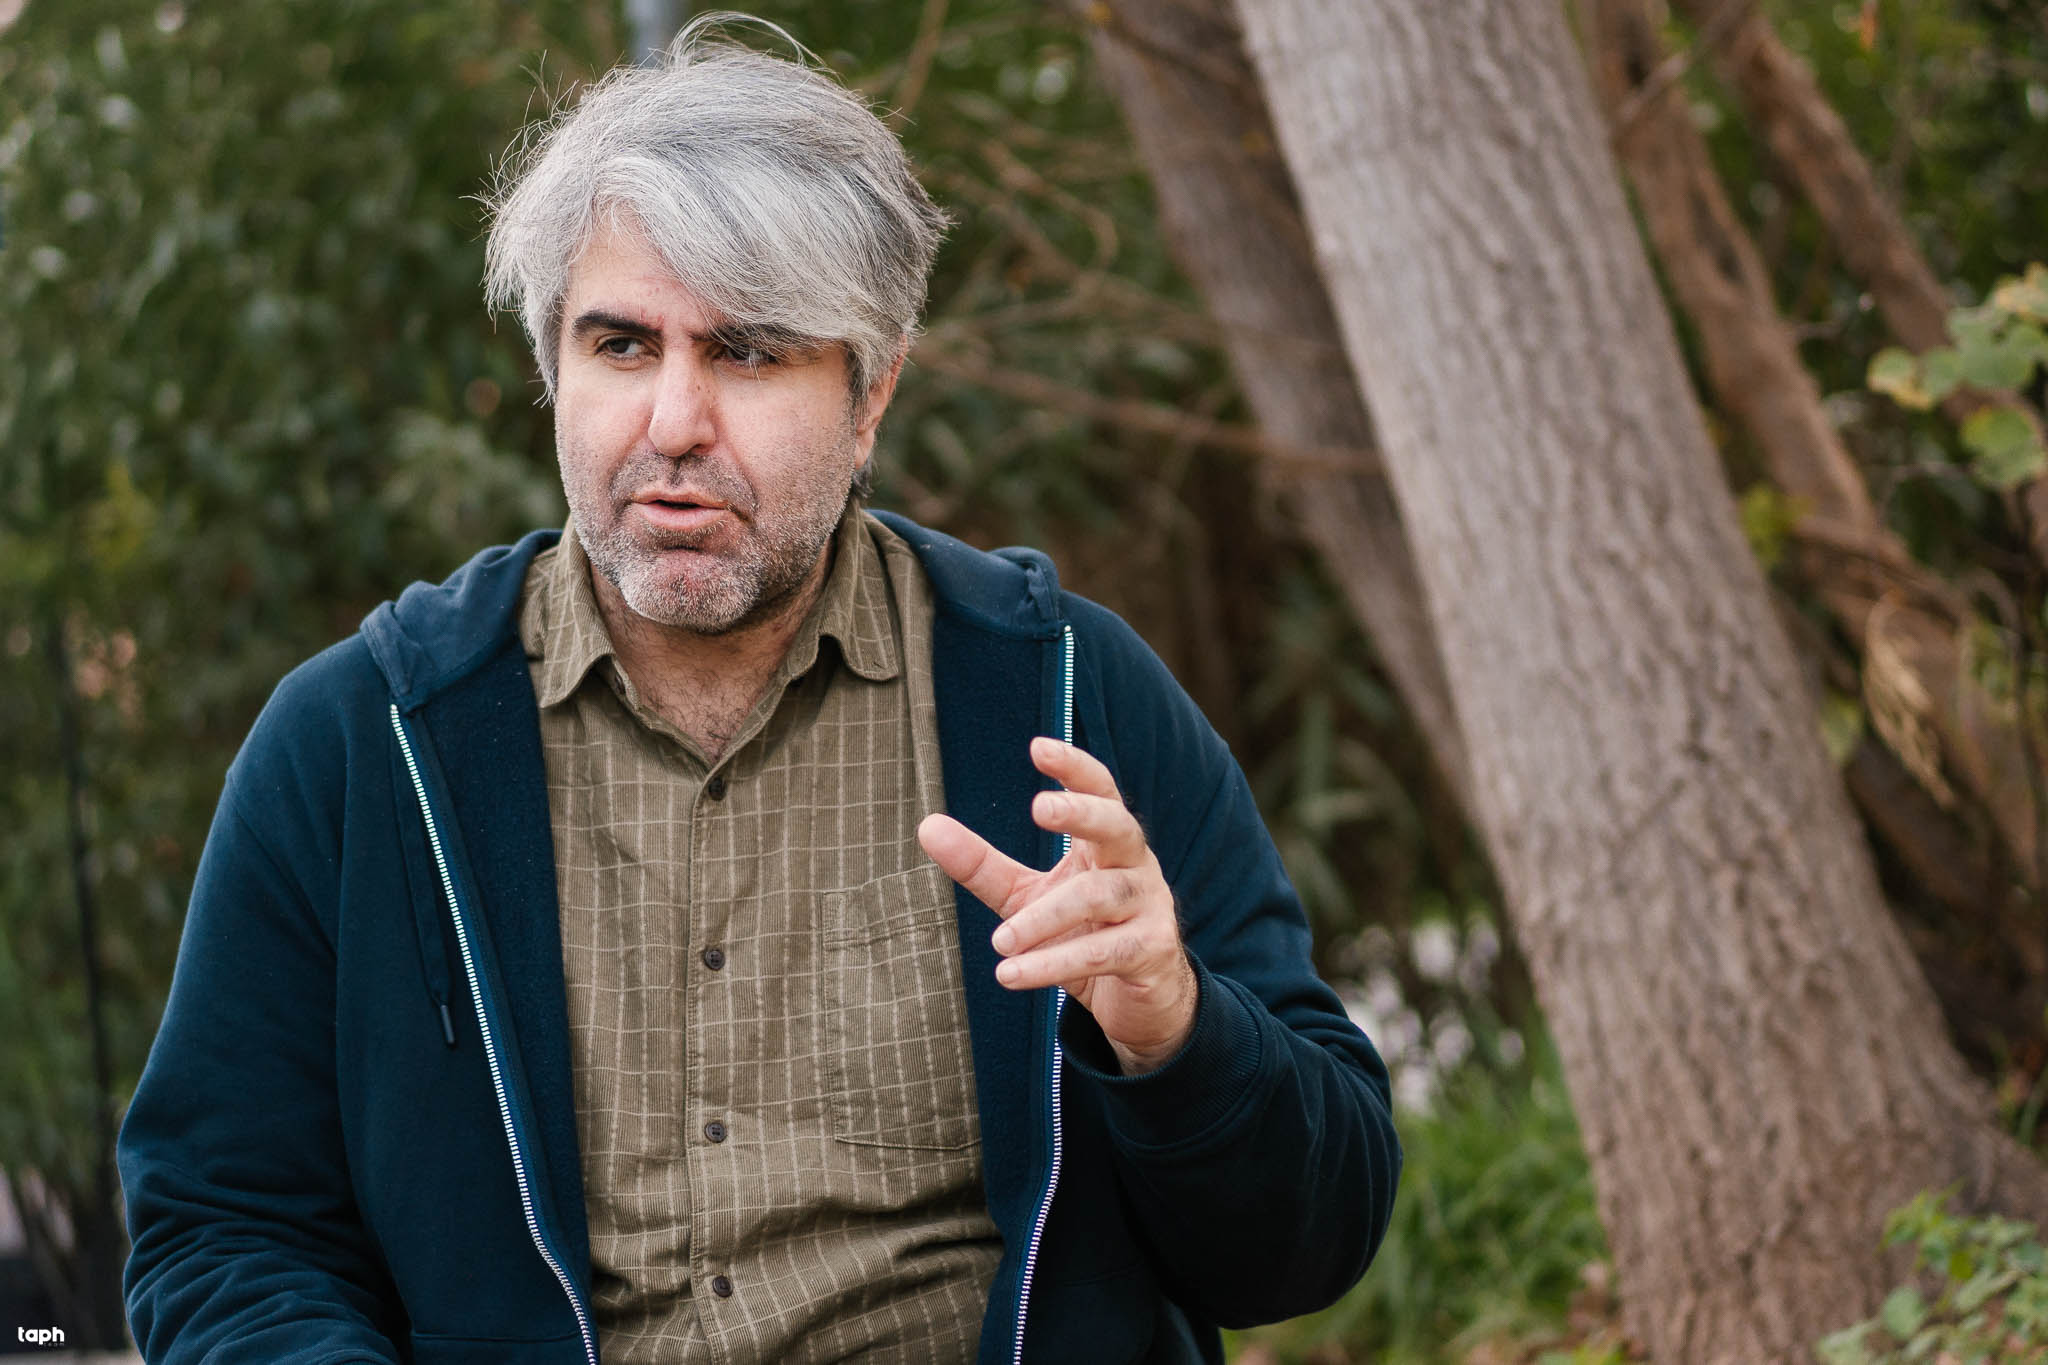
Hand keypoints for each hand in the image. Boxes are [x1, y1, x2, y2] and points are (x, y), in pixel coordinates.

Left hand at [918, 737, 1197, 1074]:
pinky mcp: (1150, 952)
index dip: (1073, 767)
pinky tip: (1011, 974)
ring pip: (1096, 898)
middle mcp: (1135, 864)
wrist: (1141, 996)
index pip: (1099, 790)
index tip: (1038, 747)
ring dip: (1043, 919)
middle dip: (1080, 812)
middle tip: (1038, 808)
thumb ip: (981, 863)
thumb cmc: (1081, 931)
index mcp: (1107, 842)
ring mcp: (1148, 907)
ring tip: (999, 940)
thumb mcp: (1025, 895)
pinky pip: (1100, 953)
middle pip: (1117, 824)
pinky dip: (1053, 964)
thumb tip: (926, 825)